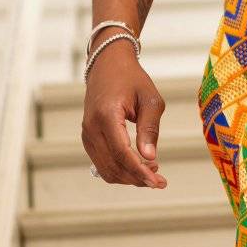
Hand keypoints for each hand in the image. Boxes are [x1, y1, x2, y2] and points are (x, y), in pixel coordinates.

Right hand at [81, 40, 166, 187]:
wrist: (108, 65)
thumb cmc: (132, 79)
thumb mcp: (150, 100)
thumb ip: (150, 129)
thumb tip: (150, 158)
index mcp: (106, 115)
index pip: (122, 153)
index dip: (140, 171)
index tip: (158, 182)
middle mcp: (91, 127)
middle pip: (113, 165)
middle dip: (137, 178)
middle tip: (160, 180)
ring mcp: (87, 133)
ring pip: (106, 169)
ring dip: (128, 177)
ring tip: (151, 173)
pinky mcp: (88, 137)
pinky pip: (102, 162)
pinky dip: (119, 170)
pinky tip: (138, 167)